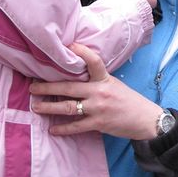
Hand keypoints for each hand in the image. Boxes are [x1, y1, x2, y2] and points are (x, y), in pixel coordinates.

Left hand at [30, 43, 160, 139]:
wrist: (145, 119)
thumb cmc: (128, 100)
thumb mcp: (114, 84)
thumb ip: (97, 80)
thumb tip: (76, 75)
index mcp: (105, 79)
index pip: (93, 61)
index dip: (81, 53)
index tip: (68, 47)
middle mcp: (99, 91)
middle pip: (69, 87)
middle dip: (48, 87)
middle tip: (32, 87)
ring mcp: (98, 108)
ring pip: (68, 107)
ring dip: (49, 107)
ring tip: (36, 106)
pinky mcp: (98, 123)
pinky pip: (76, 126)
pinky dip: (63, 129)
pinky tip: (52, 129)